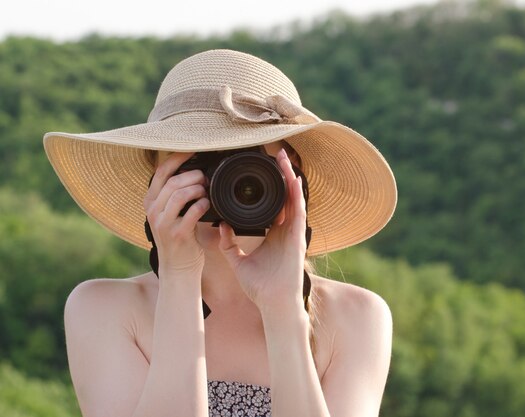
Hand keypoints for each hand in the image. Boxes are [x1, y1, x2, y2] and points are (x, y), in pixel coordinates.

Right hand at [143, 152, 209, 277]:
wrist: (177, 268)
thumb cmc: (179, 236)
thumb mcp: (170, 213)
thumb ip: (175, 194)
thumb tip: (194, 171)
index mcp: (150, 201)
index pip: (161, 171)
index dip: (178, 157)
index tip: (194, 150)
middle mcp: (153, 210)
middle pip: (172, 181)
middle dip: (193, 174)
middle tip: (205, 177)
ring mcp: (163, 222)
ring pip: (180, 193)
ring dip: (198, 188)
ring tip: (206, 191)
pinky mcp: (177, 233)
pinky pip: (192, 211)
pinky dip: (203, 204)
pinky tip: (208, 204)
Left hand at [218, 148, 307, 313]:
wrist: (272, 303)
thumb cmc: (260, 287)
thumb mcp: (237, 262)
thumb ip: (228, 245)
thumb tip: (220, 226)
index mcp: (273, 233)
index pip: (273, 203)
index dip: (271, 186)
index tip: (261, 170)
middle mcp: (285, 229)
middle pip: (285, 195)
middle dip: (281, 175)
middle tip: (274, 154)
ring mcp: (293, 231)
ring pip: (293, 197)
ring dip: (289, 177)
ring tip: (282, 158)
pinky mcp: (297, 236)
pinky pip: (298, 210)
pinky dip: (296, 193)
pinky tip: (293, 178)